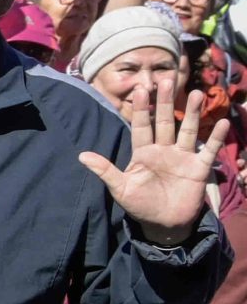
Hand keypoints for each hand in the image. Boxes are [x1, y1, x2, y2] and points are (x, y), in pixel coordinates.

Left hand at [79, 76, 226, 243]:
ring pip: (188, 130)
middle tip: (167, 79)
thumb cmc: (140, 205)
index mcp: (143, 153)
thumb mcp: (121, 188)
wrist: (163, 224)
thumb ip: (105, 170)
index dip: (142, 108)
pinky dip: (216, 138)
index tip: (141, 88)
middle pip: (164, 122)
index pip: (141, 126)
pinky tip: (222, 123)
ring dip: (192, 113)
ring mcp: (183, 157)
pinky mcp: (199, 168)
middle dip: (165, 102)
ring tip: (197, 93)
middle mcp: (164, 150)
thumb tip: (81, 155)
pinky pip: (209, 150)